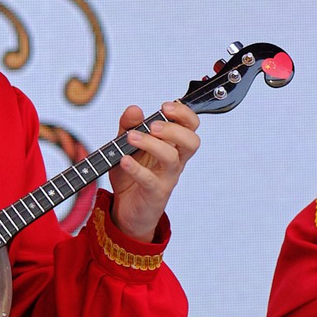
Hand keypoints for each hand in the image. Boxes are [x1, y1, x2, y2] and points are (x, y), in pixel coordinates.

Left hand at [110, 100, 199, 242]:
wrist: (125, 211)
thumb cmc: (131, 176)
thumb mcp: (125, 147)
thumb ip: (128, 126)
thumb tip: (134, 109)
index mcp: (173, 146)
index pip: (191, 126)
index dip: (184, 113)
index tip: (165, 106)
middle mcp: (175, 162)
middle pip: (191, 142)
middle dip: (174, 128)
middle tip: (153, 125)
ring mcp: (167, 178)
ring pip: (171, 158)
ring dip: (152, 144)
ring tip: (132, 138)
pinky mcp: (155, 194)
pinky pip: (150, 180)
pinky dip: (136, 168)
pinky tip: (124, 160)